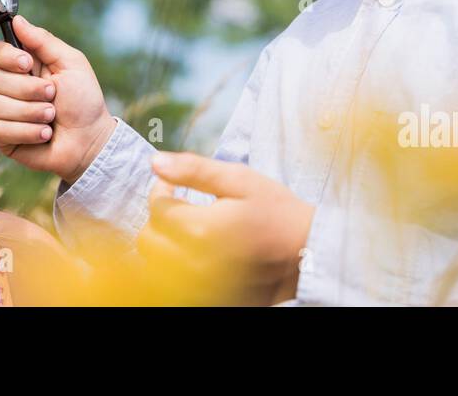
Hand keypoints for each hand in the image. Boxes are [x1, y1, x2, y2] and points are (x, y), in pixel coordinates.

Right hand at [0, 15, 114, 183]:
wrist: (91, 140)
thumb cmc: (84, 100)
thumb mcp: (71, 63)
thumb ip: (44, 41)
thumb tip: (17, 20)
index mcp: (23, 66)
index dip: (5, 57)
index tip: (27, 64)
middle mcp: (10, 87)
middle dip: (27, 89)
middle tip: (51, 95)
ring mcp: (4, 113)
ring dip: (30, 112)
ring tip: (52, 117)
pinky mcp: (4, 138)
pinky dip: (27, 132)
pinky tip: (45, 134)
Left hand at [139, 152, 315, 304]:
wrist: (308, 253)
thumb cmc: (277, 212)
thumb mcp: (240, 180)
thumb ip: (194, 170)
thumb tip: (155, 162)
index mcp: (200, 230)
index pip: (156, 207)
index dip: (161, 190)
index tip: (174, 186)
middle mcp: (195, 263)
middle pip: (148, 240)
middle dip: (159, 219)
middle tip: (180, 207)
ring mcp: (201, 284)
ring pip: (156, 265)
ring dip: (163, 244)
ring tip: (187, 231)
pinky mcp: (209, 295)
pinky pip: (175, 284)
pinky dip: (176, 266)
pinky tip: (195, 252)